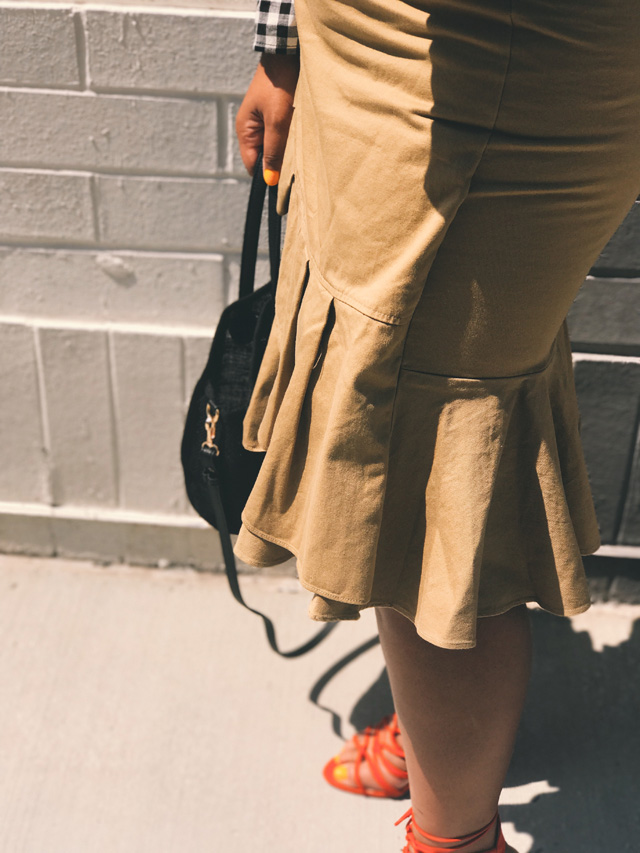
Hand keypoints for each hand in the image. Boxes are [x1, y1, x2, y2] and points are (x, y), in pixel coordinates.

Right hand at [236, 54, 299, 183]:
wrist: (286, 55)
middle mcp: (251, 129)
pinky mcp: (274, 117)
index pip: (252, 166)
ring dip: (286, 151)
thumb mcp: (276, 121)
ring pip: (274, 148)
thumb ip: (273, 151)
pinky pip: (280, 137)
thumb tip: (269, 179)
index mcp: (245, 131)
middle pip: (264, 158)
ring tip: (300, 151)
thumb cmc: (279, 85)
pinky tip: (301, 138)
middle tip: (297, 166)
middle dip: (278, 163)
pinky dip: (290, 140)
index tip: (285, 182)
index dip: (267, 175)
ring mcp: (263, 123)